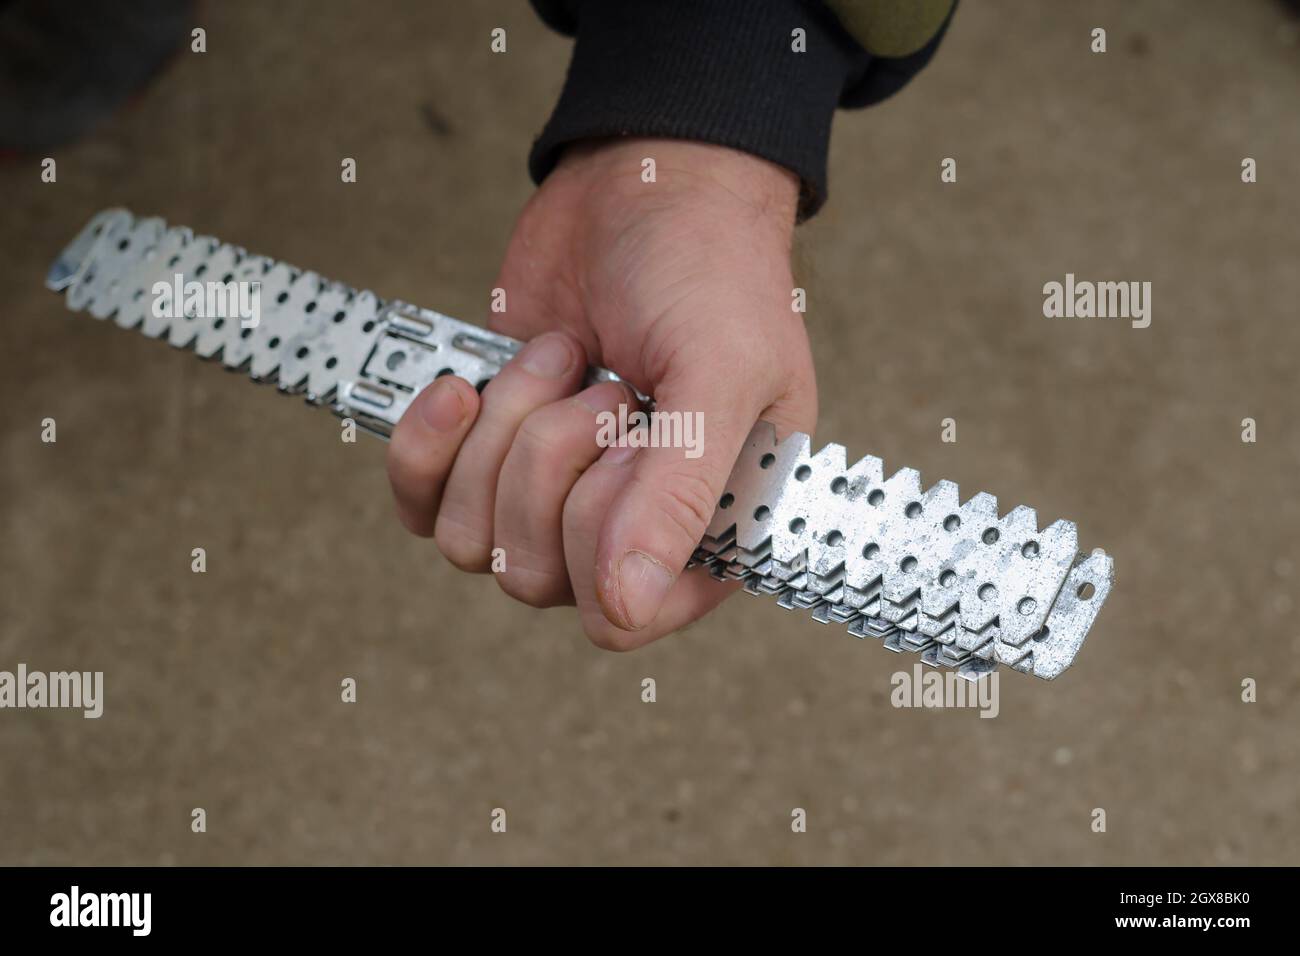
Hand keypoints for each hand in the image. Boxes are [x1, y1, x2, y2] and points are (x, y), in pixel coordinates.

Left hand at [386, 138, 817, 648]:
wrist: (642, 184)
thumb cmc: (709, 272)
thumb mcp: (718, 373)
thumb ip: (679, 493)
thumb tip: (623, 608)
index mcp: (707, 532)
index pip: (620, 617)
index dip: (602, 533)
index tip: (633, 443)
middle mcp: (628, 532)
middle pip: (532, 577)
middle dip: (548, 462)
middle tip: (601, 384)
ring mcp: (551, 497)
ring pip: (470, 541)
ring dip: (502, 435)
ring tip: (560, 359)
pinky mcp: (487, 455)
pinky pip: (422, 503)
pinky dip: (427, 445)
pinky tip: (461, 386)